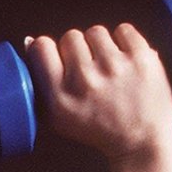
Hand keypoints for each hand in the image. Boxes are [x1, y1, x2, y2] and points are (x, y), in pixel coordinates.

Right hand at [26, 24, 171, 160]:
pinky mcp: (142, 59)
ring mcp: (115, 67)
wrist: (142, 141)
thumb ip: (39, 81)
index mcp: (59, 96)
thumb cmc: (98, 129)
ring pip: (96, 32)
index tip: (56, 56)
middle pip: (70, 36)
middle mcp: (85, 80)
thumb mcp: (57, 117)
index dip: (47, 48)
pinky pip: (124, 30)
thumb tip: (30, 41)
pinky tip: (124, 60)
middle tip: (87, 68)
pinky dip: (124, 41)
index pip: (41, 46)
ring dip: (100, 45)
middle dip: (77, 49)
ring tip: (107, 65)